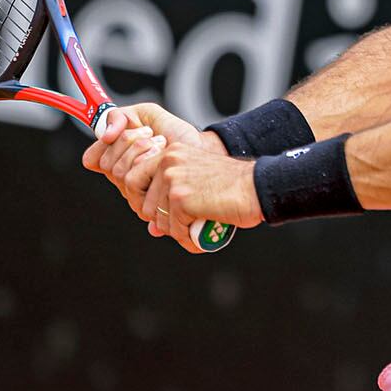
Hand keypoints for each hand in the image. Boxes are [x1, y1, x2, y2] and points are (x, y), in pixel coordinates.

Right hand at [81, 103, 223, 214]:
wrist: (201, 148)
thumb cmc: (175, 134)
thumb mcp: (147, 114)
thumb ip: (120, 116)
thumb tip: (105, 134)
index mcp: (117, 162)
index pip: (92, 159)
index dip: (104, 143)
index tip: (125, 128)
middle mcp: (123, 181)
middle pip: (106, 163)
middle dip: (128, 141)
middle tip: (150, 134)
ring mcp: (135, 194)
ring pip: (119, 171)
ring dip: (141, 148)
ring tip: (160, 143)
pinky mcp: (149, 201)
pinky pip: (134, 181)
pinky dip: (149, 158)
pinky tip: (164, 154)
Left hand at [132, 141, 264, 252]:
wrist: (257, 187)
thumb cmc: (233, 187)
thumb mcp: (197, 182)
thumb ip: (172, 198)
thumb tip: (152, 228)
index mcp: (171, 152)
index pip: (132, 178)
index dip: (141, 200)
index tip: (157, 212)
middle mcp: (168, 161)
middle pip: (142, 202)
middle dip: (158, 219)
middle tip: (178, 225)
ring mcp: (173, 179)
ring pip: (157, 218)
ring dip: (175, 230)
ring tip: (193, 230)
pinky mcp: (181, 198)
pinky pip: (173, 228)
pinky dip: (186, 237)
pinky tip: (200, 234)